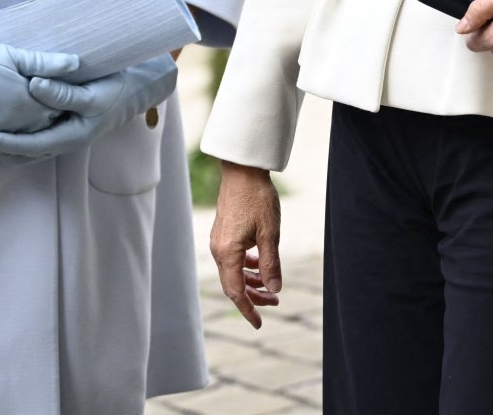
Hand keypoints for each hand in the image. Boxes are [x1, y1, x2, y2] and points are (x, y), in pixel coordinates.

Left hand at [0, 53, 177, 161]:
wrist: (137, 90)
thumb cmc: (115, 90)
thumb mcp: (91, 92)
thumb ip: (62, 92)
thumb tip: (33, 86)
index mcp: (69, 137)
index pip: (27, 146)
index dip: (3, 142)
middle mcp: (63, 141)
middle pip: (23, 152)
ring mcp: (63, 135)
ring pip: (27, 147)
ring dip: (5, 142)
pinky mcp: (63, 126)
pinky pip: (34, 136)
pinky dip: (17, 135)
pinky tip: (4, 123)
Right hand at [210, 163, 281, 328]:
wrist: (242, 170)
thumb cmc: (257, 198)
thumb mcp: (270, 233)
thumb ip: (270, 264)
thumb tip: (274, 290)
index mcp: (228, 253)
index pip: (236, 292)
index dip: (248, 310)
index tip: (260, 323)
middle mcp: (218, 249)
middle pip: (233, 284)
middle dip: (253, 298)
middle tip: (274, 303)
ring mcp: (218, 240)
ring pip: (233, 272)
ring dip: (251, 282)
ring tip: (270, 286)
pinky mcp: (223, 232)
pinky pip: (232, 258)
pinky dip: (245, 267)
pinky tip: (258, 264)